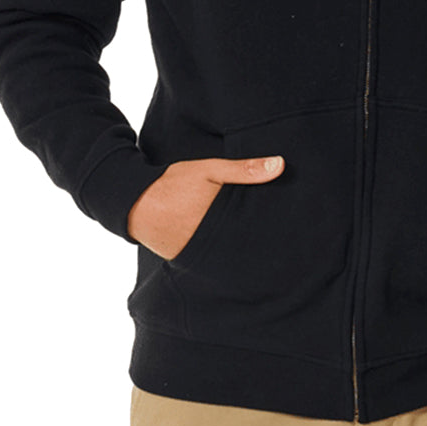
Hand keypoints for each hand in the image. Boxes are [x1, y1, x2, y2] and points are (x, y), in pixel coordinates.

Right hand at [128, 155, 284, 259]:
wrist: (134, 202)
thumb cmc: (174, 183)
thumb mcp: (210, 170)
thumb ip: (245, 169)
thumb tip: (281, 164)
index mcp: (221, 223)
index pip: (255, 234)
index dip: (273, 236)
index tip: (293, 234)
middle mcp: (211, 245)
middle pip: (245, 250)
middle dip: (260, 246)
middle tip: (284, 245)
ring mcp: (198, 257)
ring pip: (229, 257)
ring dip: (241, 252)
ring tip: (265, 253)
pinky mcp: (187, 261)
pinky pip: (211, 260)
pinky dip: (222, 256)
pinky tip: (235, 251)